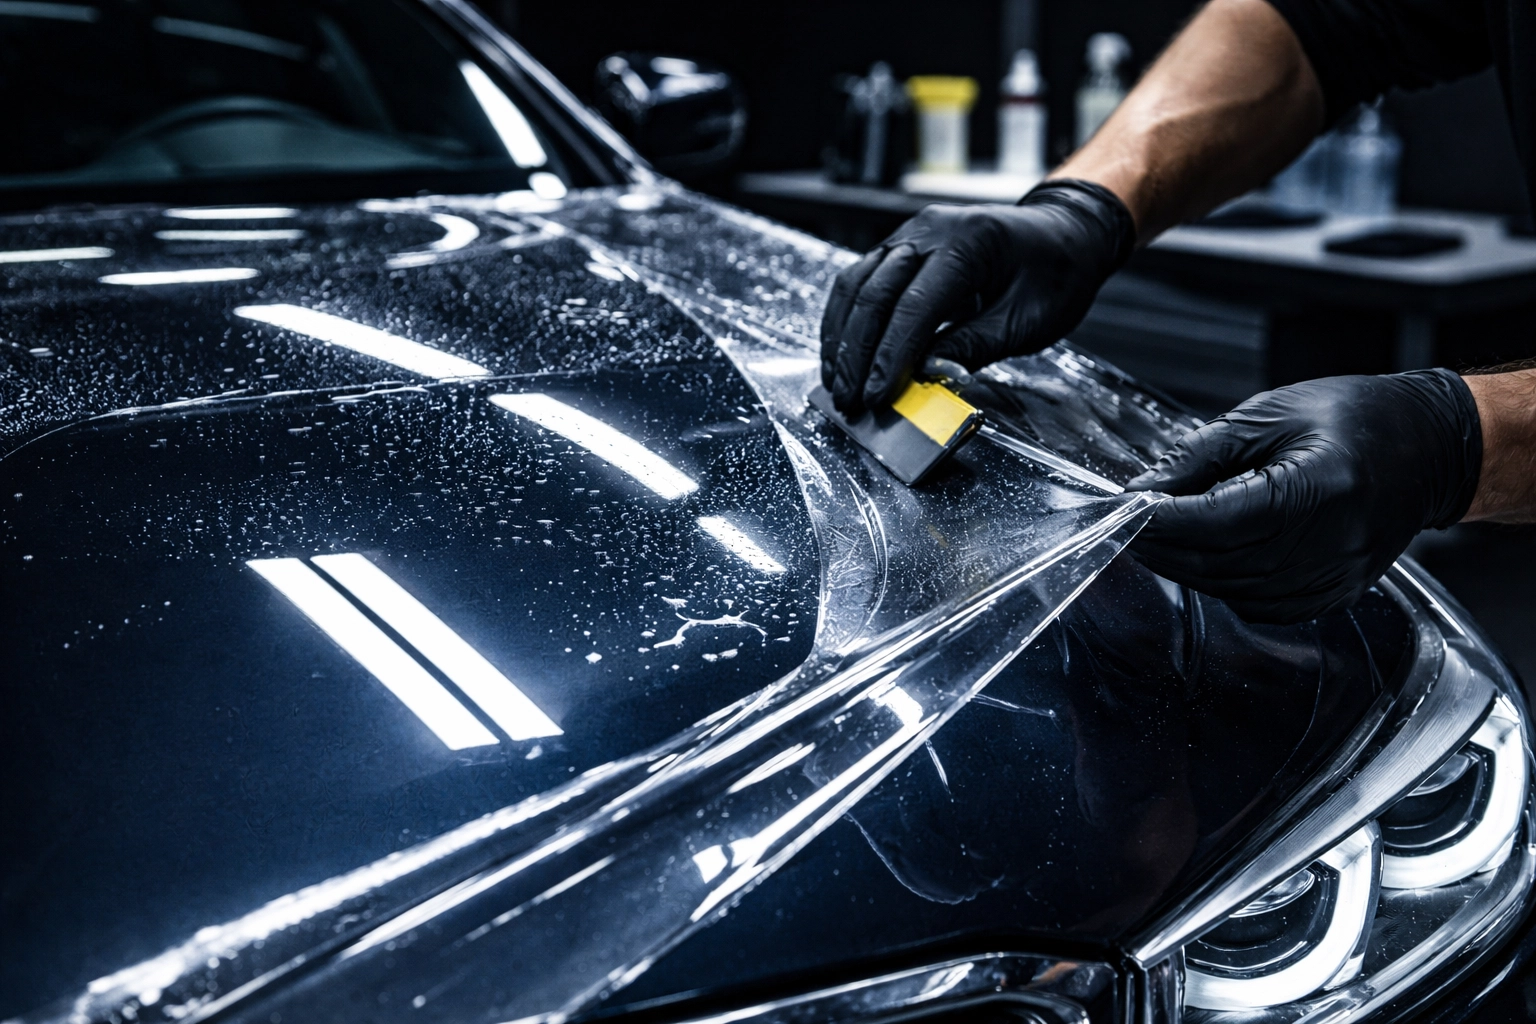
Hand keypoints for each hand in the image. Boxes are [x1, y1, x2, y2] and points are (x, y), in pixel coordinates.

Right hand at [819, 179, 1134, 411]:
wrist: (1064, 233)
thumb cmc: (1055, 275)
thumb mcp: (1027, 320)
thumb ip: (974, 346)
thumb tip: (924, 375)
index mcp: (969, 242)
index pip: (914, 306)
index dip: (889, 356)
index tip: (874, 396)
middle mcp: (930, 230)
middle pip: (874, 293)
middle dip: (856, 354)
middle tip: (848, 400)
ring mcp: (910, 234)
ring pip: (856, 284)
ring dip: (841, 338)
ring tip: (836, 383)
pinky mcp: (899, 246)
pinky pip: (860, 280)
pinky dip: (846, 319)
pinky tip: (840, 353)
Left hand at [1125, 370, 1482, 623]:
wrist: (1429, 446)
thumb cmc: (1355, 418)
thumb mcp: (1268, 416)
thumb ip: (1200, 456)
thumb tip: (1144, 490)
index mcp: (1319, 489)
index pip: (1216, 520)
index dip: (1163, 521)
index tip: (1127, 509)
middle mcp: (1332, 543)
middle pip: (1219, 562)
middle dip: (1164, 547)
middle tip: (1131, 526)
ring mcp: (1337, 577)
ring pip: (1233, 589)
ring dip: (1186, 568)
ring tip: (1160, 539)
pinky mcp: (1336, 594)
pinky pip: (1260, 605)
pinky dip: (1222, 584)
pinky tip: (1205, 558)